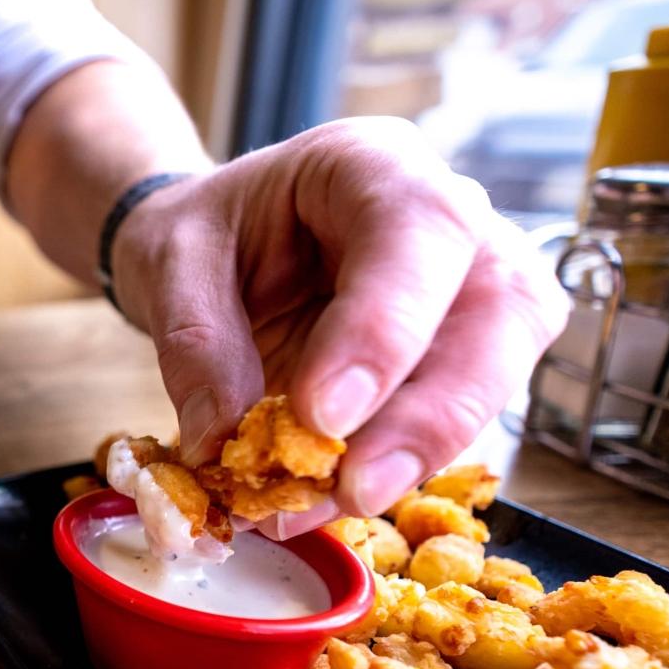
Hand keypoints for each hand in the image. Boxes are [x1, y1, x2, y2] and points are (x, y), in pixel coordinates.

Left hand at [109, 117, 568, 531]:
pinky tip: (329, 500)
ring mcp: (470, 288)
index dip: (386, 328)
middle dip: (432, 411)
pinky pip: (455, 416)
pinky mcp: (460, 357)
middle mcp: (450, 218)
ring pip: (494, 372)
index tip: (325, 414)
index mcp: (374, 163)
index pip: (418, 229)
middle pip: (499, 306)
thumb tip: (223, 444)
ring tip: (326, 505)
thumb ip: (195, 343)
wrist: (215, 246)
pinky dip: (395, 467)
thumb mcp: (169, 263)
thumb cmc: (206, 233)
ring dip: (418, 454)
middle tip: (354, 487)